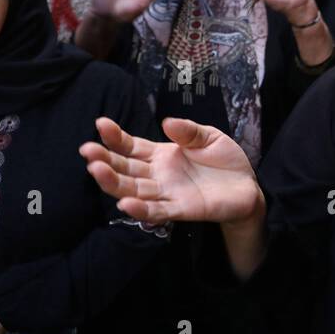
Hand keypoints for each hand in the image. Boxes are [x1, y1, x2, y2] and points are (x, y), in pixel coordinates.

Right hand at [80, 116, 264, 226]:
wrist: (247, 187)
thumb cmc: (225, 161)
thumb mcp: (210, 137)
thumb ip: (189, 131)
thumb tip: (167, 122)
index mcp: (160, 154)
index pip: (131, 146)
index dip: (115, 137)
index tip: (100, 123)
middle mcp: (157, 175)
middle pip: (124, 168)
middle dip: (104, 160)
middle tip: (86, 150)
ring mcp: (166, 193)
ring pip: (133, 190)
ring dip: (113, 182)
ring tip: (95, 170)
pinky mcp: (180, 210)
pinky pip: (156, 212)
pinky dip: (140, 209)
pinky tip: (124, 204)